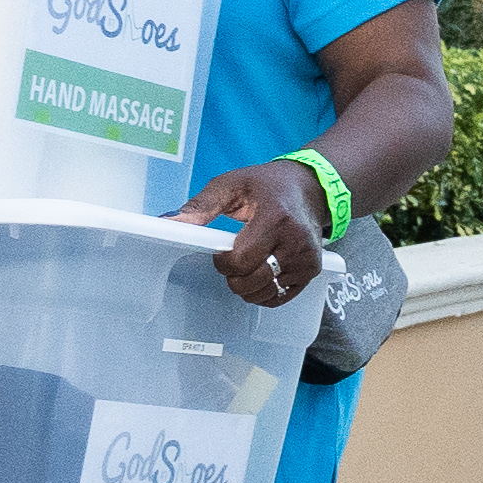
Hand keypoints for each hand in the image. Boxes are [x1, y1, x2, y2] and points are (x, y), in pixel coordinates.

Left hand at [180, 158, 332, 309]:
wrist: (313, 188)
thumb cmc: (269, 185)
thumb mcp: (231, 185)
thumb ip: (200, 207)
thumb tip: (169, 222)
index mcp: (275, 219)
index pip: (240, 260)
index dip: (222, 261)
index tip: (221, 251)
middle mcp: (296, 242)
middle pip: (251, 281)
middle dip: (233, 275)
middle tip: (234, 257)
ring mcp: (306, 260)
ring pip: (263, 293)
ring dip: (247, 286)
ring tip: (249, 263)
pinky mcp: (313, 271)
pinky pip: (279, 297)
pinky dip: (263, 292)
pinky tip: (262, 273)